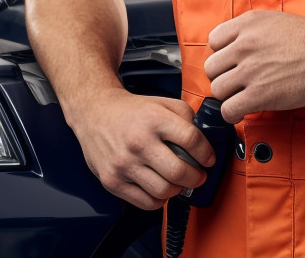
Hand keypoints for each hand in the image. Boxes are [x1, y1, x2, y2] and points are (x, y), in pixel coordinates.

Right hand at [69, 90, 214, 209]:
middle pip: (179, 171)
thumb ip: (185, 115)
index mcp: (155, 120)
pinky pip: (145, 202)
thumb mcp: (162, 102)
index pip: (191, 139)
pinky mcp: (112, 181)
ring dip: (177, 190)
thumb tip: (202, 140)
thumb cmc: (131, 110)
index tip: (209, 159)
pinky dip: (158, 200)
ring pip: (163, 191)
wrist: (95, 113)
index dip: (206, 153)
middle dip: (196, 177)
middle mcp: (139, 142)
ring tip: (178, 182)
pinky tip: (160, 188)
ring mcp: (124, 164)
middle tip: (198, 176)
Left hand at [205, 10, 304, 123]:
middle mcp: (244, 44)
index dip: (222, 54)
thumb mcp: (274, 21)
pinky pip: (228, 109)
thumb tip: (233, 48)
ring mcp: (250, 70)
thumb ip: (250, 32)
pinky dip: (233, 113)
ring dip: (228, 96)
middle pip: (212, 67)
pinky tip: (244, 109)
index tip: (232, 63)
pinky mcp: (259, 94)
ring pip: (217, 89)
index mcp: (248, 24)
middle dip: (223, 76)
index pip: (213, 40)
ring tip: (243, 96)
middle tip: (238, 82)